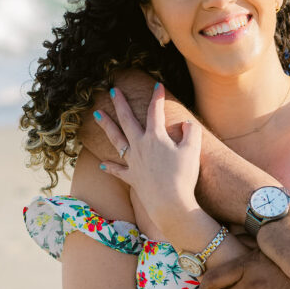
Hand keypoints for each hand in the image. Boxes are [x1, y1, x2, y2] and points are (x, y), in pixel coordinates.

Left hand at [95, 84, 200, 235]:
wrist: (170, 203)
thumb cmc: (183, 176)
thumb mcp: (193, 150)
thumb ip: (191, 132)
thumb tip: (185, 124)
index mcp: (155, 137)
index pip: (155, 111)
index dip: (157, 97)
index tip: (157, 85)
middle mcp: (140, 146)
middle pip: (127, 120)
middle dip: (120, 103)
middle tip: (113, 90)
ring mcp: (133, 162)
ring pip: (116, 140)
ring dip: (106, 125)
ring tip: (96, 114)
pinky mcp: (132, 178)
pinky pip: (118, 170)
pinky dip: (110, 167)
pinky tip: (102, 164)